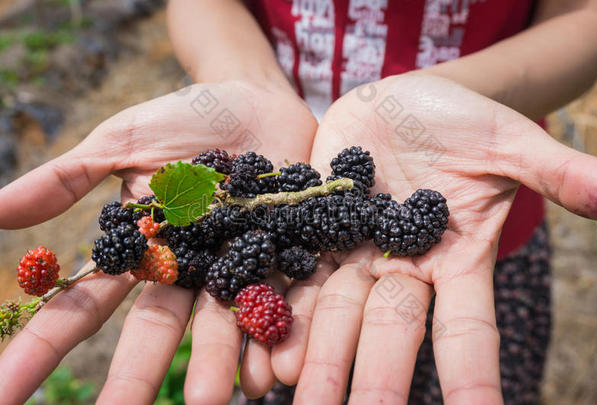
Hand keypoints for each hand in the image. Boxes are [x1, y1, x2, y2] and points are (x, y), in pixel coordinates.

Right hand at [0, 80, 317, 403]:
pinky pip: (284, 294)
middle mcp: (189, 271)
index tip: (4, 393)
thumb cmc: (184, 121)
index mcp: (145, 253)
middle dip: (136, 374)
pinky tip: (275, 370)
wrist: (253, 100)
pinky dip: (281, 329)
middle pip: (157, 330)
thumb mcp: (122, 143)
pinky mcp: (288, 251)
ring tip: (208, 400)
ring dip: (216, 363)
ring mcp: (239, 265)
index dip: (43, 345)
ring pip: (224, 322)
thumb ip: (69, 178)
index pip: (86, 305)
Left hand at [269, 73, 596, 403]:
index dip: (473, 377)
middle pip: (387, 330)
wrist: (399, 99)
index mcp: (453, 258)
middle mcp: (400, 266)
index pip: (467, 329)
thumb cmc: (462, 119)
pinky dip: (275, 302)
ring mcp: (352, 250)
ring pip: (332, 311)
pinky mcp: (311, 227)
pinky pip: (291, 270)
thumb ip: (557, 172)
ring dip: (314, 354)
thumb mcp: (510, 141)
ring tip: (291, 394)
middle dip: (373, 378)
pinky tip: (259, 344)